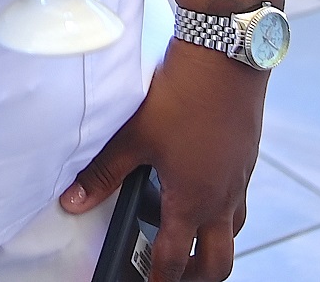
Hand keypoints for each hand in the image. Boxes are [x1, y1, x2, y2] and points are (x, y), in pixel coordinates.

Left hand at [60, 42, 266, 280]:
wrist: (224, 59)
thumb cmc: (180, 97)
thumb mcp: (134, 135)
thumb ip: (103, 173)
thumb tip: (72, 202)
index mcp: (192, 202)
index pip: (176, 260)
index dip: (160, 280)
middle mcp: (222, 199)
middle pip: (218, 262)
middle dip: (197, 277)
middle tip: (176, 277)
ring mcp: (239, 180)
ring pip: (234, 231)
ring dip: (214, 244)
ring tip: (192, 240)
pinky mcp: (247, 158)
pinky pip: (239, 199)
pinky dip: (223, 210)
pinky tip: (205, 190)